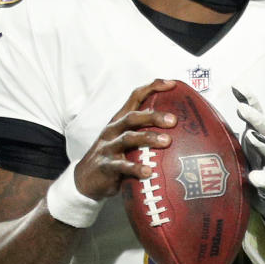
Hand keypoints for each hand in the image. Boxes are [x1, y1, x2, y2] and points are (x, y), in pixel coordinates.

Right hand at [47, 79, 178, 227]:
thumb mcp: (127, 141)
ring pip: (128, 138)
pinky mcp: (106, 166)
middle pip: (133, 117)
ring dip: (148, 138)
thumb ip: (145, 132)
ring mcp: (108, 147)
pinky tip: (149, 172)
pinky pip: (122, 166)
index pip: (135, 97)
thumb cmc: (114, 157)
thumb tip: (180, 129)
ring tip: (167, 141)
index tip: (172, 84)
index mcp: (120, 121)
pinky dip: (136, 168)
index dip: (152, 87)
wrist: (85, 179)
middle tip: (174, 120)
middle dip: (153, 116)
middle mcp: (113, 130)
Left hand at [232, 86, 264, 219]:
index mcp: (257, 134)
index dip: (248, 98)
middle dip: (254, 117)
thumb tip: (204, 115)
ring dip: (260, 142)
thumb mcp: (241, 146)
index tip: (236, 85)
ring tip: (252, 136)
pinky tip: (255, 177)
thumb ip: (229, 132)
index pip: (254, 112)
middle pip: (264, 127)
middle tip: (242, 108)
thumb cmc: (253, 164)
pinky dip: (263, 178)